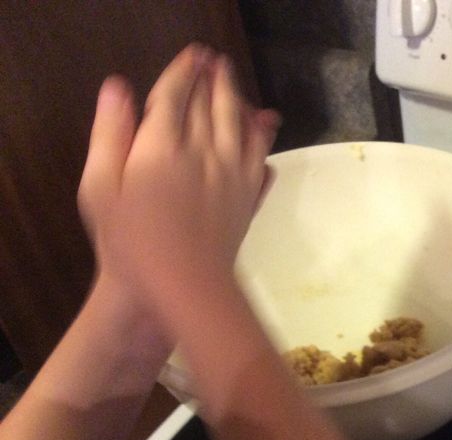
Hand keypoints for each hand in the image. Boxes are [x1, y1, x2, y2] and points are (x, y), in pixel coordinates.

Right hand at [78, 44, 278, 301]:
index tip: (193, 56)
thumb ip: (111, 134)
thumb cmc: (131, 242)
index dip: (184, 72)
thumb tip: (119, 89)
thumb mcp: (101, 187)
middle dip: (215, 80)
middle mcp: (206, 153)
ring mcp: (234, 177)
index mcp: (165, 146)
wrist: (184, 286)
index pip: (176, 96)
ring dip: (242, 102)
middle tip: (217, 63)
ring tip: (239, 89)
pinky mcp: (250, 200)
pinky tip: (263, 134)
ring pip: (243, 128)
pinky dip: (262, 141)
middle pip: (213, 105)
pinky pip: (260, 160)